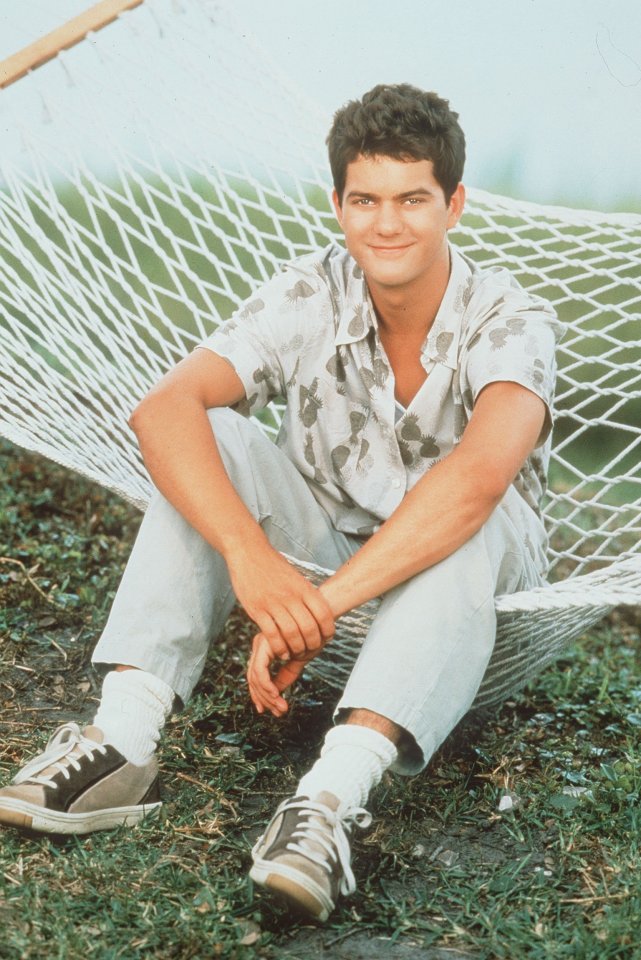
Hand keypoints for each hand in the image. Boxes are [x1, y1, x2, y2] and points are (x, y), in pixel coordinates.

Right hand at [226, 542, 334, 660]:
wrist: (249, 552)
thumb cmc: (273, 565)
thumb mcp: (295, 577)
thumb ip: (305, 594)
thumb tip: (317, 612)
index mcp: (303, 588)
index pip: (323, 614)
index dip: (328, 630)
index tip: (326, 638)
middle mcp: (290, 596)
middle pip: (309, 628)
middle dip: (312, 644)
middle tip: (310, 650)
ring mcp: (273, 603)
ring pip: (291, 633)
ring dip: (296, 649)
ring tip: (295, 654)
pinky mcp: (257, 609)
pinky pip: (271, 634)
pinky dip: (279, 647)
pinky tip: (281, 652)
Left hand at [246, 632, 315, 715]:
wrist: (322, 619)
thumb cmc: (313, 636)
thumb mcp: (299, 660)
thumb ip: (285, 674)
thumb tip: (276, 693)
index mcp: (265, 648)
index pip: (256, 676)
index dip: (261, 696)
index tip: (271, 711)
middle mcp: (259, 645)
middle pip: (253, 678)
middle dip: (264, 699)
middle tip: (278, 712)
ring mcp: (260, 643)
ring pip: (255, 677)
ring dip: (267, 696)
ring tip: (281, 707)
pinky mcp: (265, 643)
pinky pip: (259, 670)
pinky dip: (266, 685)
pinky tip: (276, 695)